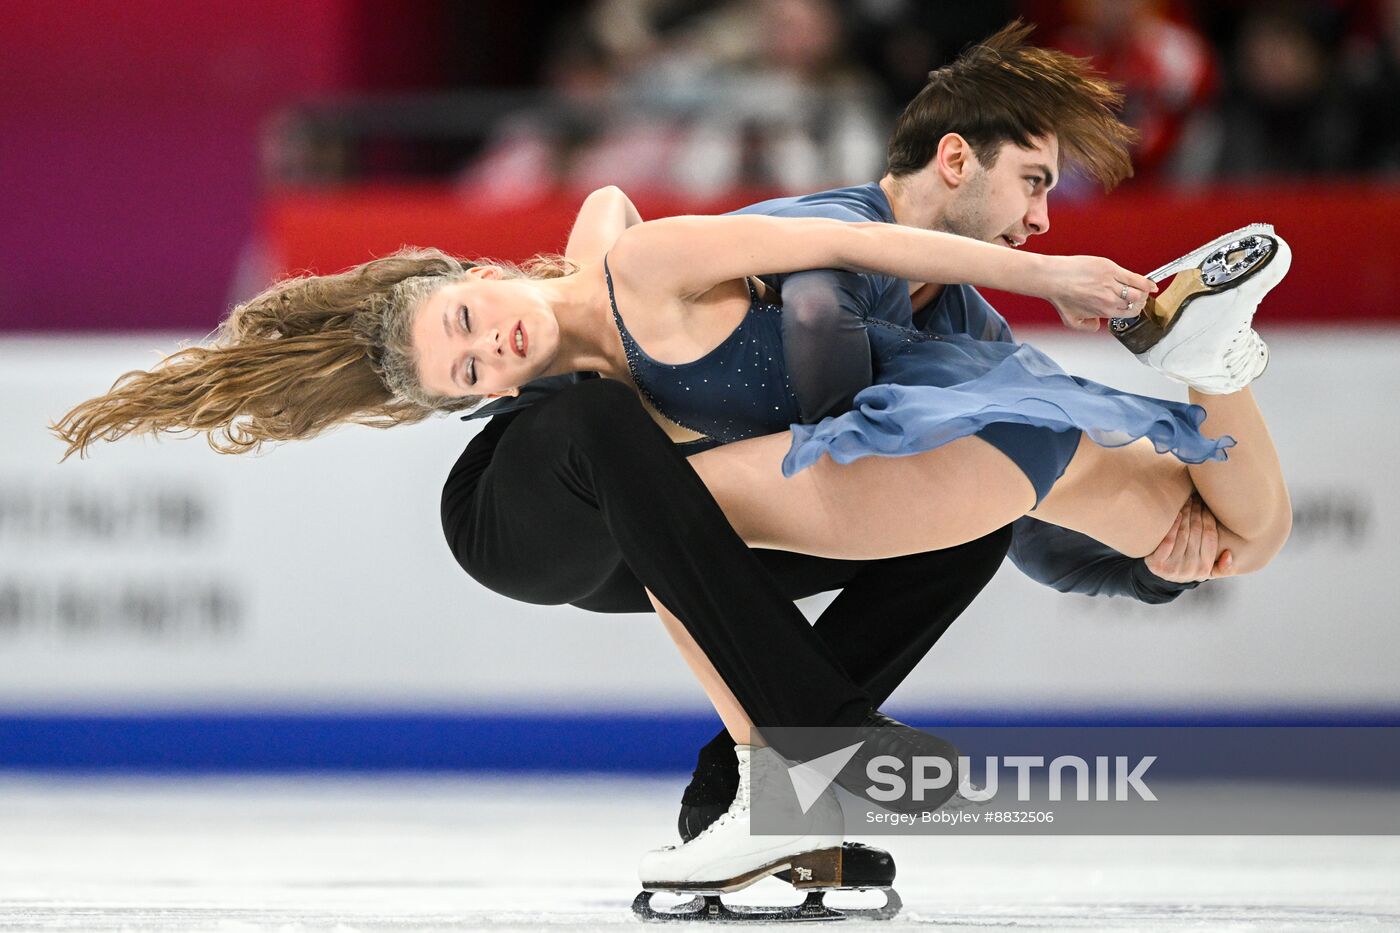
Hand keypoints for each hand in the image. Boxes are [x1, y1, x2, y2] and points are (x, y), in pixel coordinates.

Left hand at [1042, 255, 1157, 332]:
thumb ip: (1087, 327)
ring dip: (1144, 291)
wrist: (1053, 278)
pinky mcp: (1110, 269)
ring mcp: (1111, 284)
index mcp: (1104, 312)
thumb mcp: (1071, 321)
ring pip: (1139, 290)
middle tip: (1141, 296)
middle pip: (1137, 302)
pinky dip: (1146, 282)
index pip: (1130, 314)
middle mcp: (1110, 300)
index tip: (1137, 306)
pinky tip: (1152, 284)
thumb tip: (1098, 325)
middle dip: (1141, 300)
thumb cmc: (1060, 296)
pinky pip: (1135, 277)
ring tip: (1145, 289)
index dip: (1135, 310)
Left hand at [1145, 495, 1233, 581]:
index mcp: (1205, 568)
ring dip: (1186, 514)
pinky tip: (1176, 514)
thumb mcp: (1203, 570)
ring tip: (1187, 501)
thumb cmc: (1184, 566)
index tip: (1206, 505)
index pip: (1211, 537)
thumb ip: (1220, 566)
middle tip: (1195, 498)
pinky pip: (1168, 541)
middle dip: (1197, 512)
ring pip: (1184, 534)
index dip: (1209, 518)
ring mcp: (1174, 567)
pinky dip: (1173, 526)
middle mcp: (1191, 569)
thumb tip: (1228, 555)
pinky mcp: (1158, 564)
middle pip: (1197, 533)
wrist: (1157, 576)